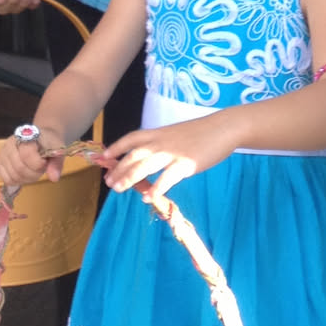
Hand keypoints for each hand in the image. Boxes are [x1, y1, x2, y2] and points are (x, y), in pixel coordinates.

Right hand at [0, 129, 68, 186]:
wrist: (40, 139)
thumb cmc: (49, 145)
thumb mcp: (58, 151)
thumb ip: (56, 164)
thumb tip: (54, 178)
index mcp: (25, 135)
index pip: (27, 155)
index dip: (38, 164)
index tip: (44, 163)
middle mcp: (10, 143)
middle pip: (19, 168)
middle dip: (34, 174)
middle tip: (40, 169)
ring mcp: (3, 153)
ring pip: (13, 176)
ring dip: (27, 179)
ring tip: (33, 171)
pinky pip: (7, 180)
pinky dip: (18, 181)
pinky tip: (25, 175)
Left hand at [98, 113, 240, 199]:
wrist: (223, 128)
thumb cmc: (201, 132)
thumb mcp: (176, 134)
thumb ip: (162, 145)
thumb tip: (149, 160)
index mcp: (158, 134)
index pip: (131, 139)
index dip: (116, 147)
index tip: (103, 157)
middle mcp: (161, 142)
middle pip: (134, 155)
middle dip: (119, 168)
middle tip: (108, 181)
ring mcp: (173, 153)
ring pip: (145, 165)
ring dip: (129, 178)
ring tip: (118, 189)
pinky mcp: (186, 164)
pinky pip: (167, 178)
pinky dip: (156, 188)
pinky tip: (148, 197)